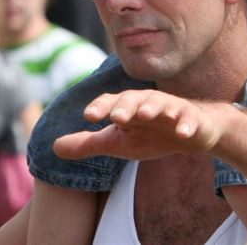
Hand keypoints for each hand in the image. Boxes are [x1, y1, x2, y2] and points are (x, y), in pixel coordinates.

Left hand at [52, 90, 223, 161]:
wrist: (191, 132)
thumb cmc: (150, 133)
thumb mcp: (118, 142)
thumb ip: (88, 144)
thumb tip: (54, 147)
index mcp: (128, 108)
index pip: (111, 103)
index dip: (100, 107)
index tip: (88, 116)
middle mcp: (148, 104)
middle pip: (135, 99)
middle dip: (125, 106)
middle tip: (116, 116)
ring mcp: (171, 110)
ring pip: (162, 104)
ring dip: (153, 108)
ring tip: (145, 115)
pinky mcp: (192, 119)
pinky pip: (190, 120)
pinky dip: (186, 124)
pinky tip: (182, 133)